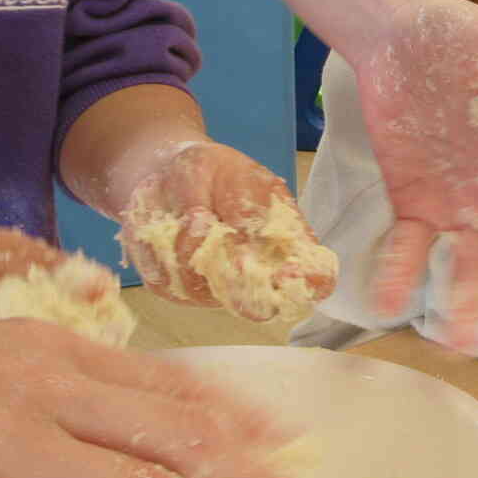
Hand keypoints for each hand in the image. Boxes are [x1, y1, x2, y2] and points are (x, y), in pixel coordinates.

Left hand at [116, 141, 334, 315]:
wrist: (162, 172)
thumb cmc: (212, 171)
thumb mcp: (237, 172)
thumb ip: (246, 206)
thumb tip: (247, 238)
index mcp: (285, 244)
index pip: (317, 280)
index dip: (309, 283)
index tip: (286, 271)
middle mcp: (254, 276)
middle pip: (261, 306)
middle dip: (237, 279)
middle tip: (218, 237)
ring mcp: (214, 289)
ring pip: (205, 292)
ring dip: (190, 251)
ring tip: (189, 211)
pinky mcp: (175, 289)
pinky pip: (167, 283)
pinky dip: (160, 250)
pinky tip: (164, 226)